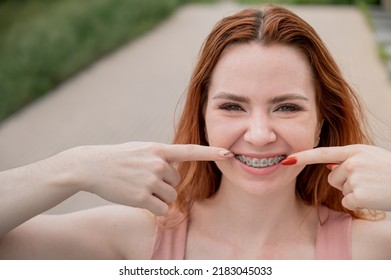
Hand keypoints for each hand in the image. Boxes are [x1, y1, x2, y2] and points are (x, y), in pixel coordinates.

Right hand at [66, 142, 231, 214]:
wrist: (91, 166)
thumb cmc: (117, 157)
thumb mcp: (141, 149)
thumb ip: (160, 156)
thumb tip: (175, 170)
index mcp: (158, 149)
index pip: (190, 151)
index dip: (211, 152)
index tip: (228, 153)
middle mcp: (157, 163)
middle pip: (176, 182)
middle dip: (164, 184)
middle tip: (143, 179)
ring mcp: (150, 180)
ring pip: (170, 196)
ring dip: (158, 197)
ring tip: (138, 187)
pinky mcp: (142, 197)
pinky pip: (160, 208)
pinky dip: (152, 208)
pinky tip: (136, 198)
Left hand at [282, 144, 390, 210]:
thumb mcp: (372, 157)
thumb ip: (350, 159)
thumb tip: (328, 167)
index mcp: (355, 151)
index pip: (322, 153)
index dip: (302, 157)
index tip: (286, 161)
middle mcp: (353, 162)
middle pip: (332, 178)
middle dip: (346, 182)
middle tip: (369, 180)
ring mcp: (355, 178)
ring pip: (340, 190)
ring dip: (354, 192)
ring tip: (373, 186)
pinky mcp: (359, 195)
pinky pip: (347, 202)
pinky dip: (358, 203)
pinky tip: (373, 197)